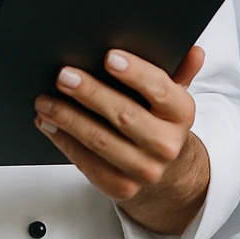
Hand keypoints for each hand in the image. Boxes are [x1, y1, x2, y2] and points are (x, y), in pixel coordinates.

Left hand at [35, 47, 209, 235]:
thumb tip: (194, 51)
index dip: (135, 72)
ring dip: (68, 118)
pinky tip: (48, 123)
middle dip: (90, 93)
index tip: (108, 56)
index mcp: (182, 113)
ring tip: (45, 100)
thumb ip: (180, 70)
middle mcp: (166, 144)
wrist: (165, 171)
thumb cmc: (160, 120)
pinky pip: (86, 162)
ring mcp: (144, 170)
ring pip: (100, 140)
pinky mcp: (121, 188)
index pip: (160, 89)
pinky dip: (63, 141)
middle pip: (124, 115)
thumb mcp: (173, 94)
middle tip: (64, 75)